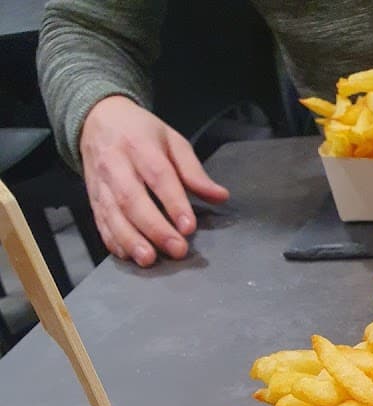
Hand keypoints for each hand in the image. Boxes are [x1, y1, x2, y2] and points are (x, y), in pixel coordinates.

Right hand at [79, 95, 229, 266]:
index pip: (158, 176)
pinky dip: (113, 241)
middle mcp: (115, 164)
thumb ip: (194, 172)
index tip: (189, 227)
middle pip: (132, 199)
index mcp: (139, 145)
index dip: (174, 203)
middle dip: (154, 228)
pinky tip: (128, 255)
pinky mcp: (92, 198)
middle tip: (176, 250)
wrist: (98, 119)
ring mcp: (101, 183)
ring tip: (149, 259)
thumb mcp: (172, 141)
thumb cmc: (141, 133)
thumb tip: (221, 196)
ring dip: (130, 240)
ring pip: (112, 214)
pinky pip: (100, 222)